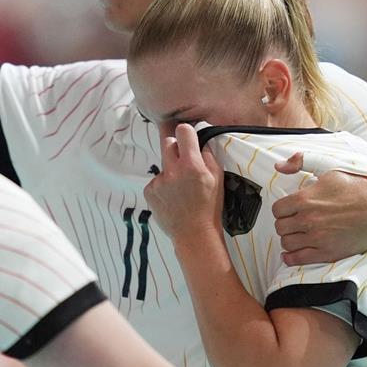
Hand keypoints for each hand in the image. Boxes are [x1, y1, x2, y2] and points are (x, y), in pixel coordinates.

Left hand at [143, 123, 223, 242]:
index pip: (182, 131)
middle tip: (184, 162)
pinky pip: (156, 181)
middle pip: (167, 142)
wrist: (194, 234)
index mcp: (191, 165)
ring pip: (162, 165)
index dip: (186, 132)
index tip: (188, 137)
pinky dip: (162, 186)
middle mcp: (172, 171)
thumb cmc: (209, 207)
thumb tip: (200, 141)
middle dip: (175, 148)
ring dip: (170, 171)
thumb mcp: (217, 178)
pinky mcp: (149, 191)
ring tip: (181, 190)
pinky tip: (172, 199)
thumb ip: (208, 156)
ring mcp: (158, 181)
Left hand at [271, 152, 366, 265]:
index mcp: (306, 199)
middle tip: (293, 222)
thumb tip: (279, 166)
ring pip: (287, 243)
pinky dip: (291, 257)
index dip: (282, 209)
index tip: (288, 210)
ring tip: (297, 234)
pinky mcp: (328, 252)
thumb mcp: (329, 168)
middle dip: (285, 224)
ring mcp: (318, 238)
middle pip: (280, 227)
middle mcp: (309, 219)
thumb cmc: (358, 187)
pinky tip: (291, 254)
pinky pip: (299, 259)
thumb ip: (301, 164)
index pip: (277, 209)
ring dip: (289, 238)